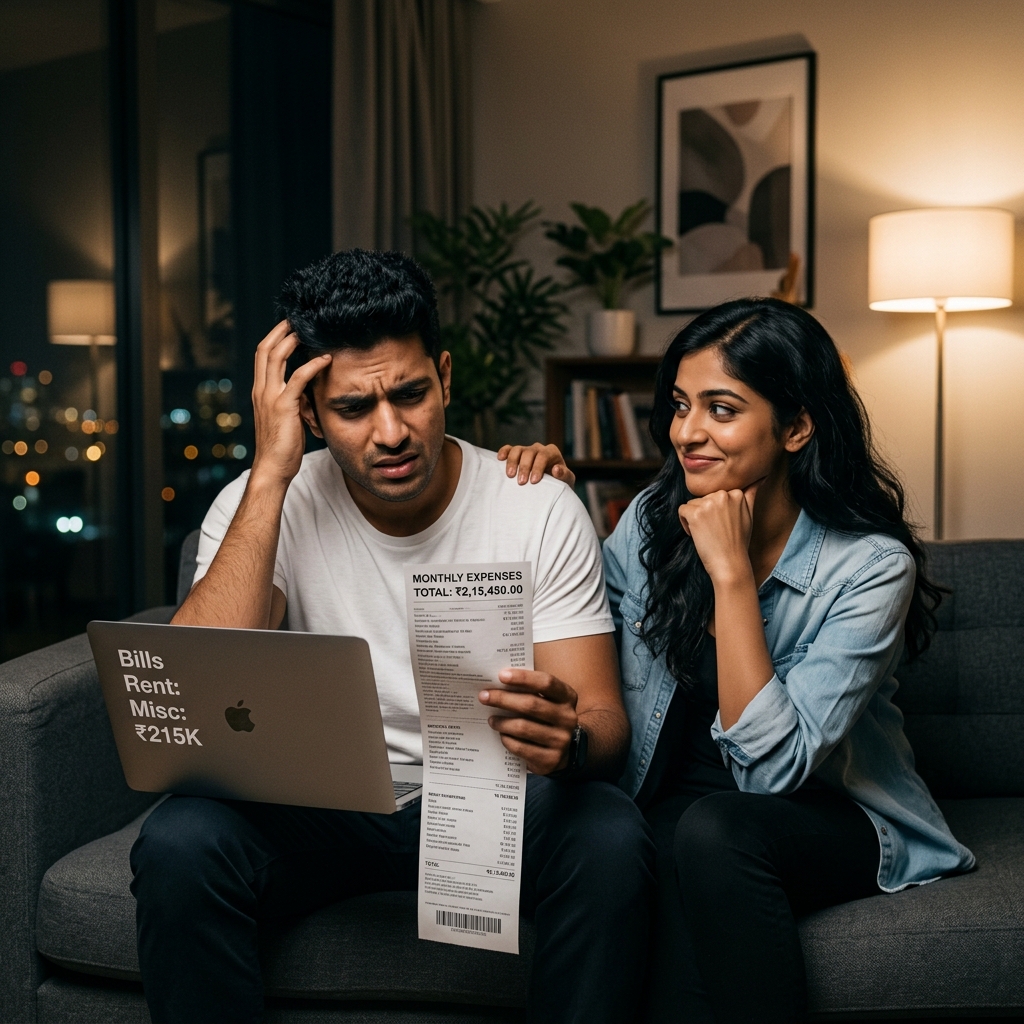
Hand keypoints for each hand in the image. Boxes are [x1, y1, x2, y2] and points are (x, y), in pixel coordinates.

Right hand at [250, 321, 330, 485]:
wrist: (273, 468)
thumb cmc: (282, 447)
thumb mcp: (287, 417)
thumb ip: (293, 400)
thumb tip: (307, 390)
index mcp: (260, 391)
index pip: (263, 355)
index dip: (274, 336)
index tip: (289, 325)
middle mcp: (261, 390)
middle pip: (265, 349)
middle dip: (281, 330)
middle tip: (298, 318)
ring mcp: (271, 397)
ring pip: (276, 357)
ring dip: (292, 340)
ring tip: (308, 329)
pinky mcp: (284, 407)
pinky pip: (297, 378)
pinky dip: (312, 365)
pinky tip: (326, 359)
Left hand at [479, 668, 578, 774]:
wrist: (563, 750)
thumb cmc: (545, 717)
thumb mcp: (546, 700)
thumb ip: (529, 690)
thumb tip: (498, 680)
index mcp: (567, 697)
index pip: (546, 682)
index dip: (523, 678)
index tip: (501, 675)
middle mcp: (568, 717)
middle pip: (531, 704)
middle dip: (503, 699)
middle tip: (484, 696)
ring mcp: (561, 740)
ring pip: (524, 727)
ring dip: (502, 722)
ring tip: (490, 719)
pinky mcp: (551, 760)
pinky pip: (521, 747)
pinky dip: (507, 740)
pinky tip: (501, 734)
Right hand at [497, 443, 574, 487]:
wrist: (551, 486)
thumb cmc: (560, 484)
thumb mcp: (566, 482)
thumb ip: (564, 475)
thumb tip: (556, 469)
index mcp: (552, 452)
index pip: (543, 456)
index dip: (538, 467)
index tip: (534, 481)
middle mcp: (539, 448)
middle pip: (529, 452)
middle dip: (525, 467)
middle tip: (521, 482)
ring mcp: (527, 450)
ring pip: (517, 449)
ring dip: (512, 461)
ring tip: (510, 475)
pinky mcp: (517, 454)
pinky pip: (509, 449)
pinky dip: (504, 452)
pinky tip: (500, 459)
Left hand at [678, 479, 761, 585]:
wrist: (730, 564)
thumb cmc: (738, 542)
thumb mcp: (749, 515)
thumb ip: (750, 494)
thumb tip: (760, 477)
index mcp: (736, 493)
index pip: (716, 494)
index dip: (716, 511)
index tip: (724, 525)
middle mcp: (723, 495)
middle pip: (703, 498)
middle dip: (705, 513)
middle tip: (716, 531)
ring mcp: (708, 503)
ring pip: (692, 504)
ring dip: (695, 518)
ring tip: (708, 533)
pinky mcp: (695, 513)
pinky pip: (682, 510)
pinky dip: (685, 523)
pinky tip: (697, 534)